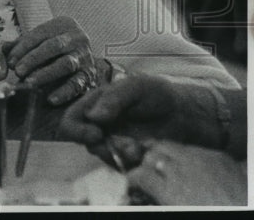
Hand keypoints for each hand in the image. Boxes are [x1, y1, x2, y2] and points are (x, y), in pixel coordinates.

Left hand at [4, 16, 99, 105]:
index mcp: (63, 24)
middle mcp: (77, 38)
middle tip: (18, 71)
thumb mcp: (38, 41)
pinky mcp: (89, 76)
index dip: (23, 47)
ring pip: (65, 64)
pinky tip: (50, 99)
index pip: (40, 34)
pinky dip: (63, 92)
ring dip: (45, 74)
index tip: (10, 61)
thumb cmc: (54, 47)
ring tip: (29, 83)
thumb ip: (19, 44)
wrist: (83, 57)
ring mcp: (85, 57)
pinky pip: (76, 84)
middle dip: (33, 59)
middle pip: (53, 46)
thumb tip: (1, 48)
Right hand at [58, 74, 230, 157]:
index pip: (70, 121)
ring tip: (141, 149)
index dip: (77, 131)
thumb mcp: (135, 88)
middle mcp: (99, 125)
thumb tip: (92, 116)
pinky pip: (122, 167)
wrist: (183, 113)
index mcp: (93, 105)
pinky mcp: (128, 156)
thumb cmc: (156, 94)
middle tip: (128, 146)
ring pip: (105, 157)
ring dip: (122, 156)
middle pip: (86, 143)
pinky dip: (134, 163)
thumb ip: (113, 99)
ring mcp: (113, 142)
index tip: (96, 134)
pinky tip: (147, 153)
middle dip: (105, 148)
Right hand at [127, 140, 246, 205]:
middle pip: (152, 154)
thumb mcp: (178, 208)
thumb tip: (147, 191)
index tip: (133, 182)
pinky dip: (190, 156)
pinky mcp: (219, 156)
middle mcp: (182, 169)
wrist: (246, 211)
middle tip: (148, 171)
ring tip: (169, 164)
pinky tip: (194, 167)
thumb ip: (160, 197)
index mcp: (170, 189)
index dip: (133, 178)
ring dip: (167, 154)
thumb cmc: (211, 211)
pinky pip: (196, 149)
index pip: (139, 175)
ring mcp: (201, 158)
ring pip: (172, 146)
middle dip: (147, 161)